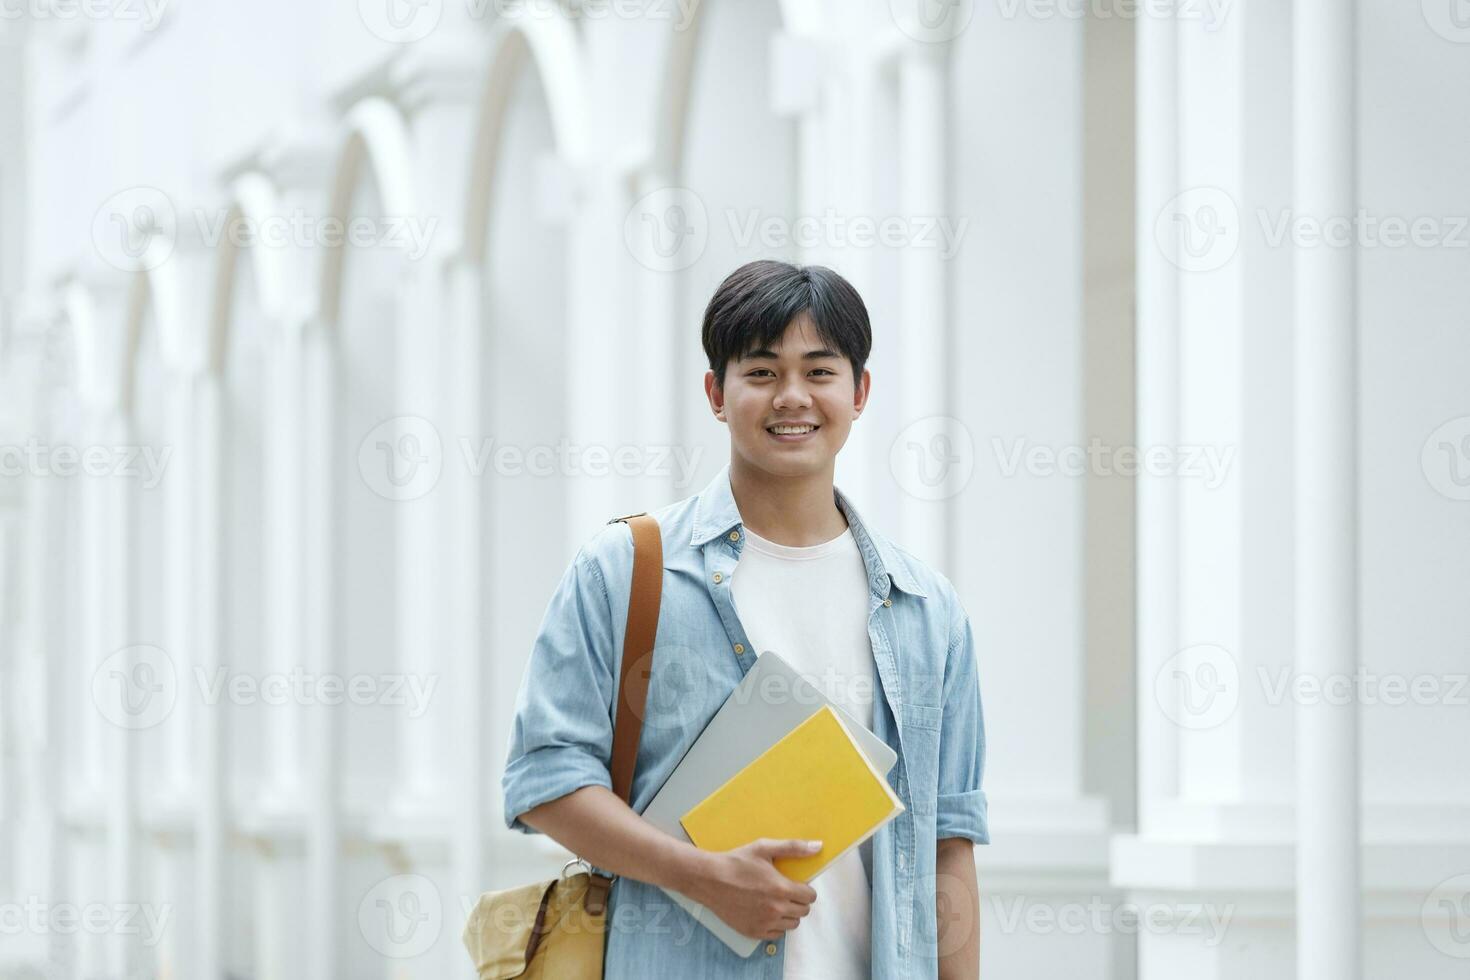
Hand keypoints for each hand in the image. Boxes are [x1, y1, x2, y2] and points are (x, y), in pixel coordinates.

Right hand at [686, 838, 820, 940]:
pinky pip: (777, 934)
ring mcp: (765, 923)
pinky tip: (766, 912)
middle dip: (798, 900)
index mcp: (781, 889)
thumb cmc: (736, 862)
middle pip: (803, 911)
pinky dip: (776, 924)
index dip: (806, 889)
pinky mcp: (754, 932)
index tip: (797, 884)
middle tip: (785, 891)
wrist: (709, 879)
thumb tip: (818, 846)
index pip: (810, 897)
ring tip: (776, 901)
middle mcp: (776, 909)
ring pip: (792, 924)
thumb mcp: (764, 848)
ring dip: (789, 914)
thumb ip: (793, 847)